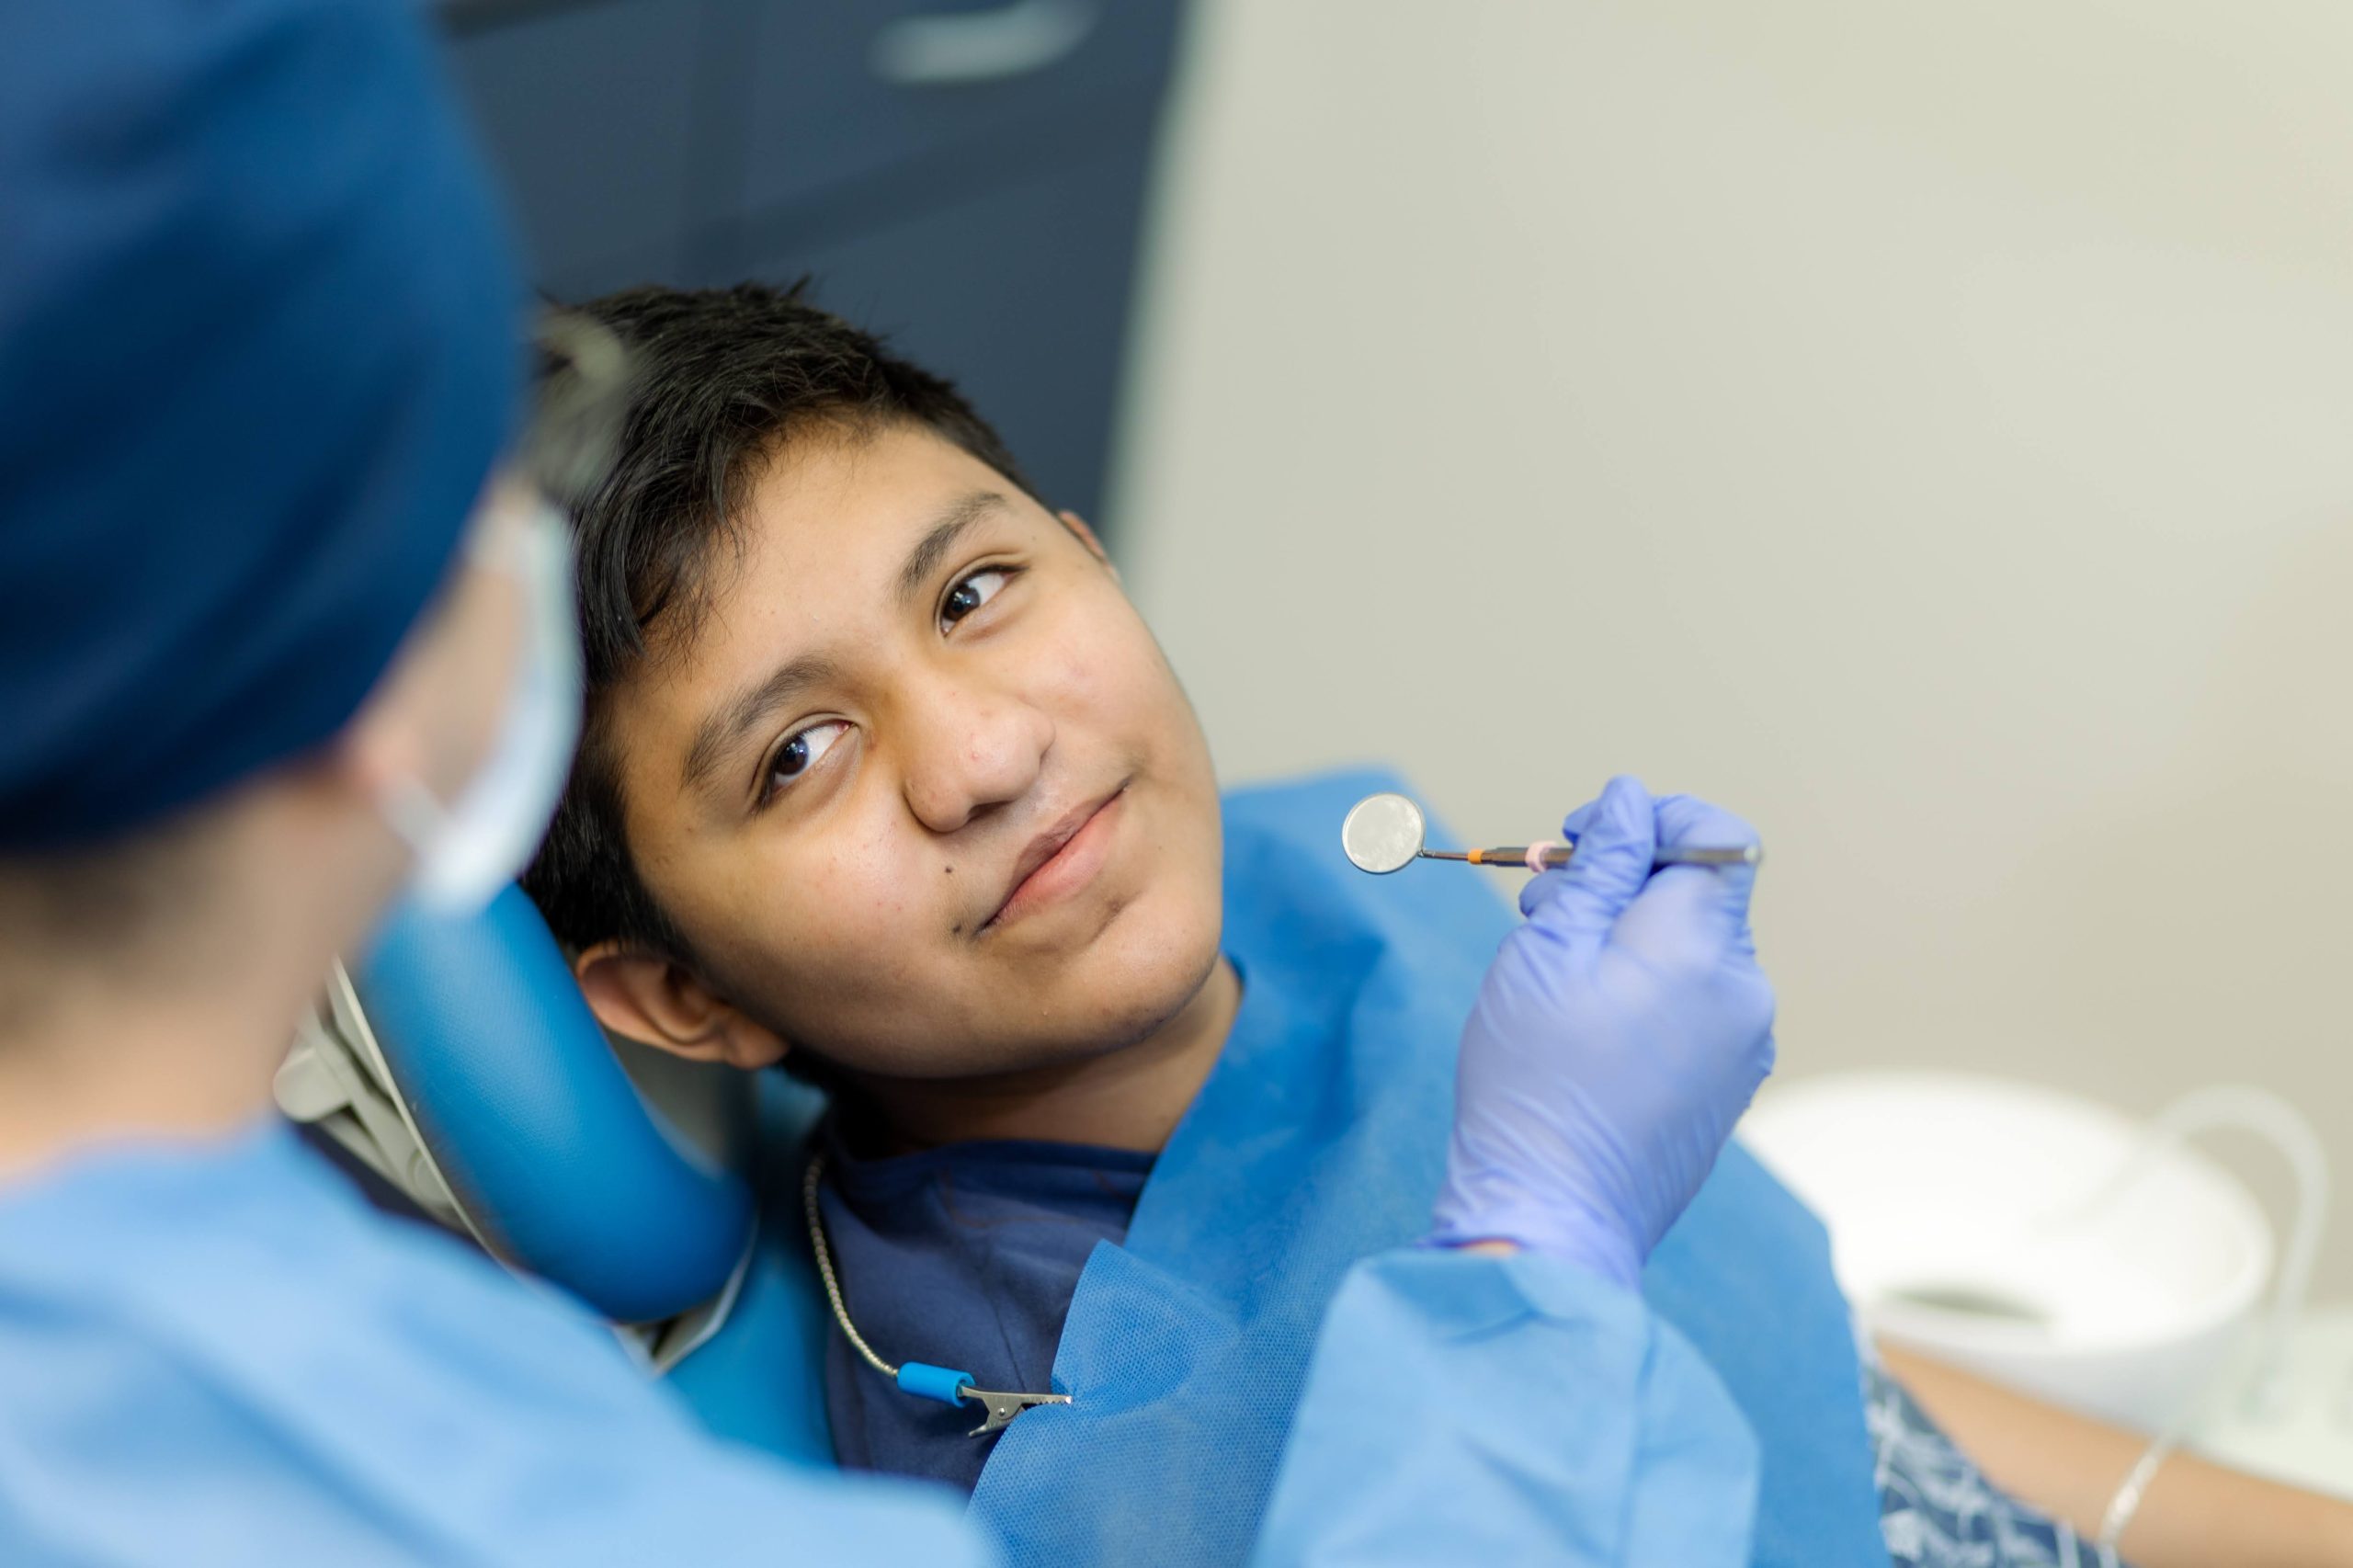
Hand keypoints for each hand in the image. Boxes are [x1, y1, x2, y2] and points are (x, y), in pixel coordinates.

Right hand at [1427, 776, 1776, 1288]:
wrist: (1551, 1213)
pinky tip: (1584, 1023)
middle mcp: (1743, 993)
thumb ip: (1601, 865)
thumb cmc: (1533, 1079)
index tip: (1582, 840)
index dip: (1652, 819)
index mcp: (1702, 949)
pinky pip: (1697, 1005)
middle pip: (1699, 894)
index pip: (1716, 837)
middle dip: (1622, 879)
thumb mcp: (1547, 949)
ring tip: (1550, 971)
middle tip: (1537, 903)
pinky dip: (1646, 988)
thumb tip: (1633, 800)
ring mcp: (1744, 1046)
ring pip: (1693, 950)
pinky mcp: (1728, 1086)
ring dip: (1627, 935)